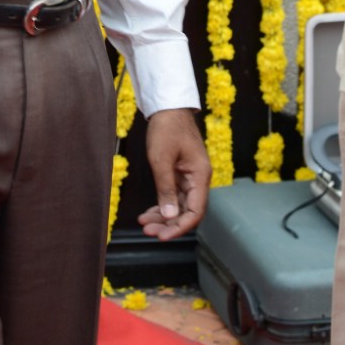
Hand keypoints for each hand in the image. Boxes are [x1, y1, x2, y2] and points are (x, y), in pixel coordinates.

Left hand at [138, 109, 210, 240]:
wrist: (168, 108)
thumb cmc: (167, 129)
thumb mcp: (161, 159)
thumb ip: (165, 189)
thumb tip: (169, 215)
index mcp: (200, 176)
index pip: (195, 211)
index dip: (180, 227)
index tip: (162, 236)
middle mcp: (198, 179)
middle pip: (187, 211)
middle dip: (168, 224)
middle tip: (148, 231)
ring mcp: (189, 177)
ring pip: (178, 205)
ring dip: (163, 216)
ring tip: (144, 224)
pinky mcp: (180, 174)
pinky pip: (173, 196)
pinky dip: (161, 205)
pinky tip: (148, 213)